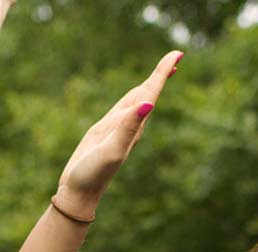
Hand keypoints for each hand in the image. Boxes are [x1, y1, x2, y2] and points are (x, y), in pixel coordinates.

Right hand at [53, 50, 182, 221]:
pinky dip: (133, 98)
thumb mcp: (112, 149)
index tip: (178, 54)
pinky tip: (138, 99)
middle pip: (149, 92)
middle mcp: (130, 125)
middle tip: (176, 55)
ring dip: (151, 84)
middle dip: (161, 74)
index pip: (152, 92)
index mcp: (135, 125)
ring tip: (164, 70)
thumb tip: (149, 103)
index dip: (163, 72)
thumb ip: (129, 127)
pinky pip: (124, 109)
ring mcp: (119, 128)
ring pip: (137, 100)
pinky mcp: (106, 133)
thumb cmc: (94, 173)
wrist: (80, 192)